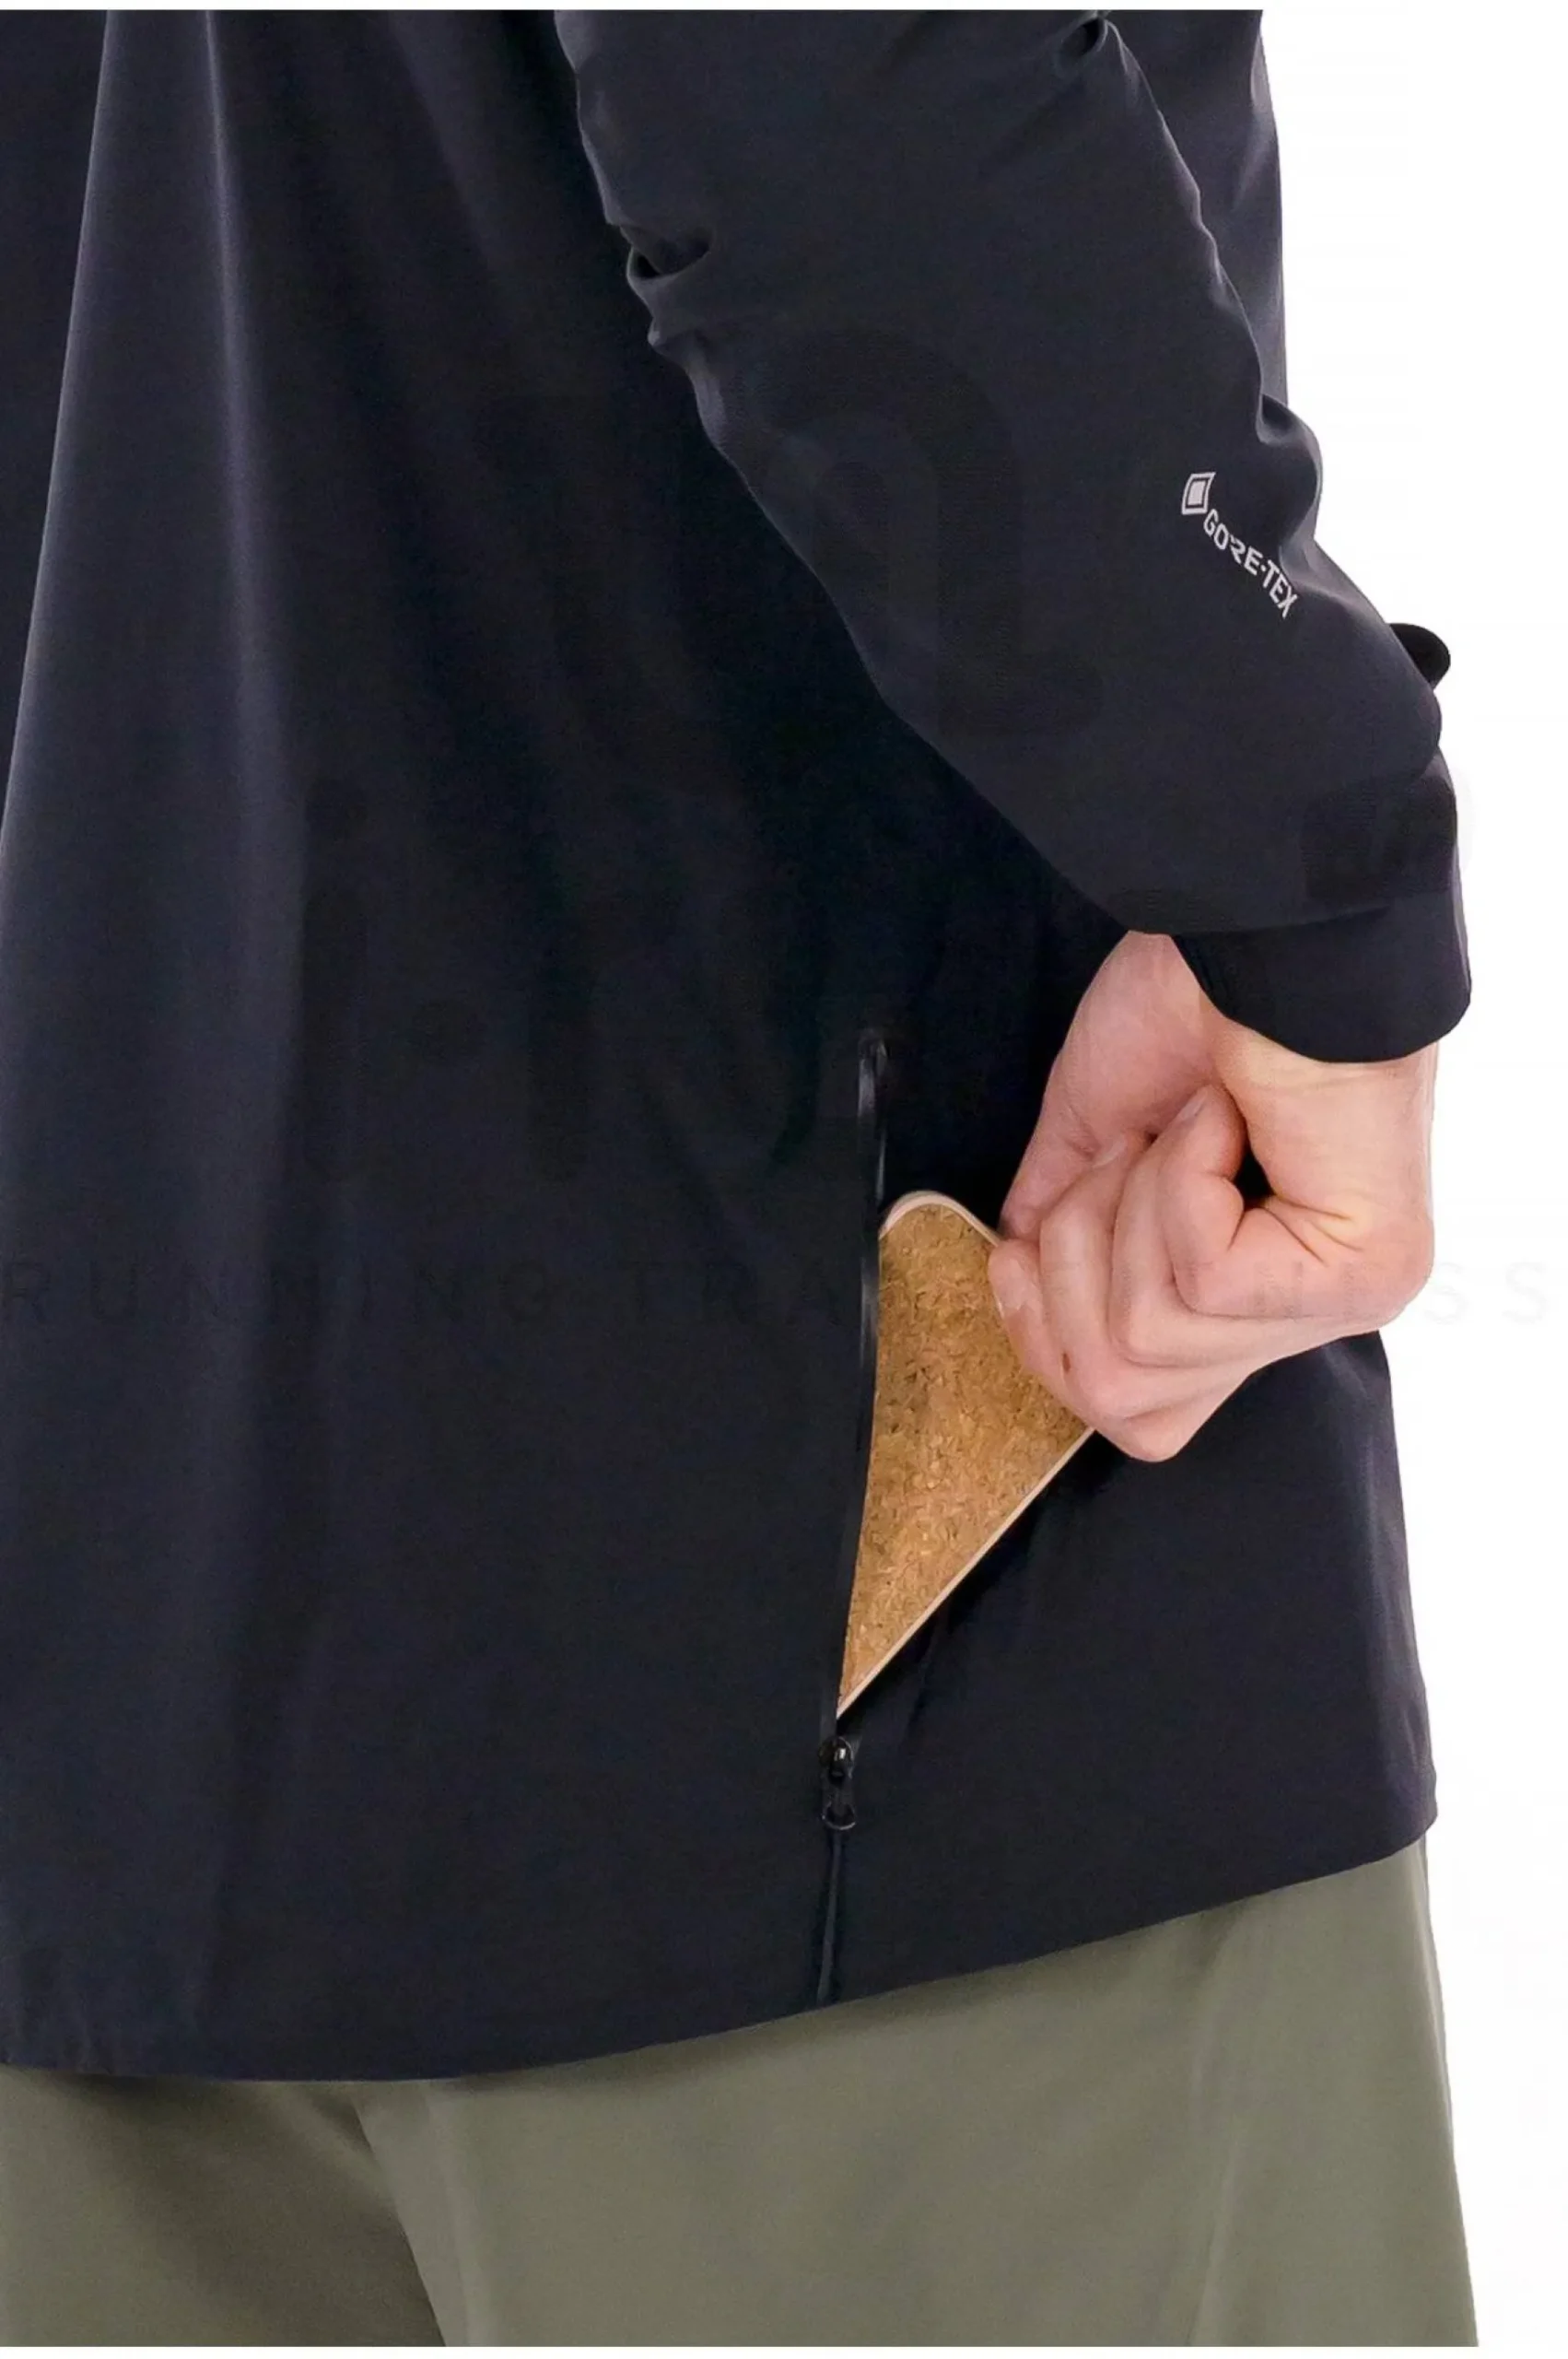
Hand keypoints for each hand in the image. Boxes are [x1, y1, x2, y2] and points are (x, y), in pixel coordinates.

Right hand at [987, 932, 1438, 1461]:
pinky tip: (1223, 1115)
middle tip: (1121, 1157)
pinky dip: (1177, 1179)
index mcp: (1263, 1290)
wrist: (1263, 923)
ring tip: (1179, 1126)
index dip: (1047, 1348)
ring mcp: (1344, 1301)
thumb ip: (1059, 1220)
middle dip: (1073, 1266)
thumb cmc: (1197, 1000)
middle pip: (1127, 1402)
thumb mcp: (1097, 1132)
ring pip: (1150, 1341)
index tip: (1019, 1249)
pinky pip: (1200, 1279)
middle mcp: (1317, 1316)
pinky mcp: (1356, 1270)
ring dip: (1126, 1208)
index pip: (1142, 1420)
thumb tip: (1013, 1274)